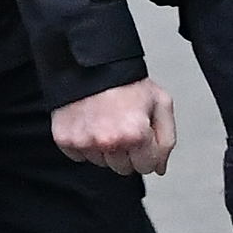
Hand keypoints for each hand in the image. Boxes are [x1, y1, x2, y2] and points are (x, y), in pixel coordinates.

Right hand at [49, 78, 174, 176]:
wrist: (91, 64)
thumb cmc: (126, 81)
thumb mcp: (160, 102)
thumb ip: (166, 139)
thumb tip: (159, 167)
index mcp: (135, 134)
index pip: (146, 167)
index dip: (146, 151)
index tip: (140, 135)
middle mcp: (109, 141)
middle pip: (123, 168)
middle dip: (126, 151)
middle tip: (122, 125)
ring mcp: (85, 142)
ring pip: (101, 163)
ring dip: (104, 148)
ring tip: (105, 121)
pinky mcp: (65, 139)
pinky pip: (78, 156)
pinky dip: (84, 143)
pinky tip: (89, 123)